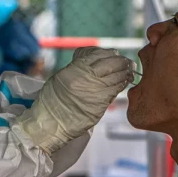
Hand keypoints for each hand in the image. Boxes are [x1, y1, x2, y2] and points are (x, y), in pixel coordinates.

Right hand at [15, 47, 133, 153]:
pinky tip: (123, 82)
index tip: (114, 54)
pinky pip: (115, 91)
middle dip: (121, 61)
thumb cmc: (52, 101)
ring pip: (117, 77)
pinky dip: (121, 85)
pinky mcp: (101, 104)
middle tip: (126, 61)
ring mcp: (95, 92)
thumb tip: (95, 60)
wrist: (50, 123)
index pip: (98, 55)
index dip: (109, 53)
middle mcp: (87, 79)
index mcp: (75, 69)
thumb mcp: (62, 77)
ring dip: (125, 72)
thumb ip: (78, 67)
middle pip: (111, 64)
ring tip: (127, 70)